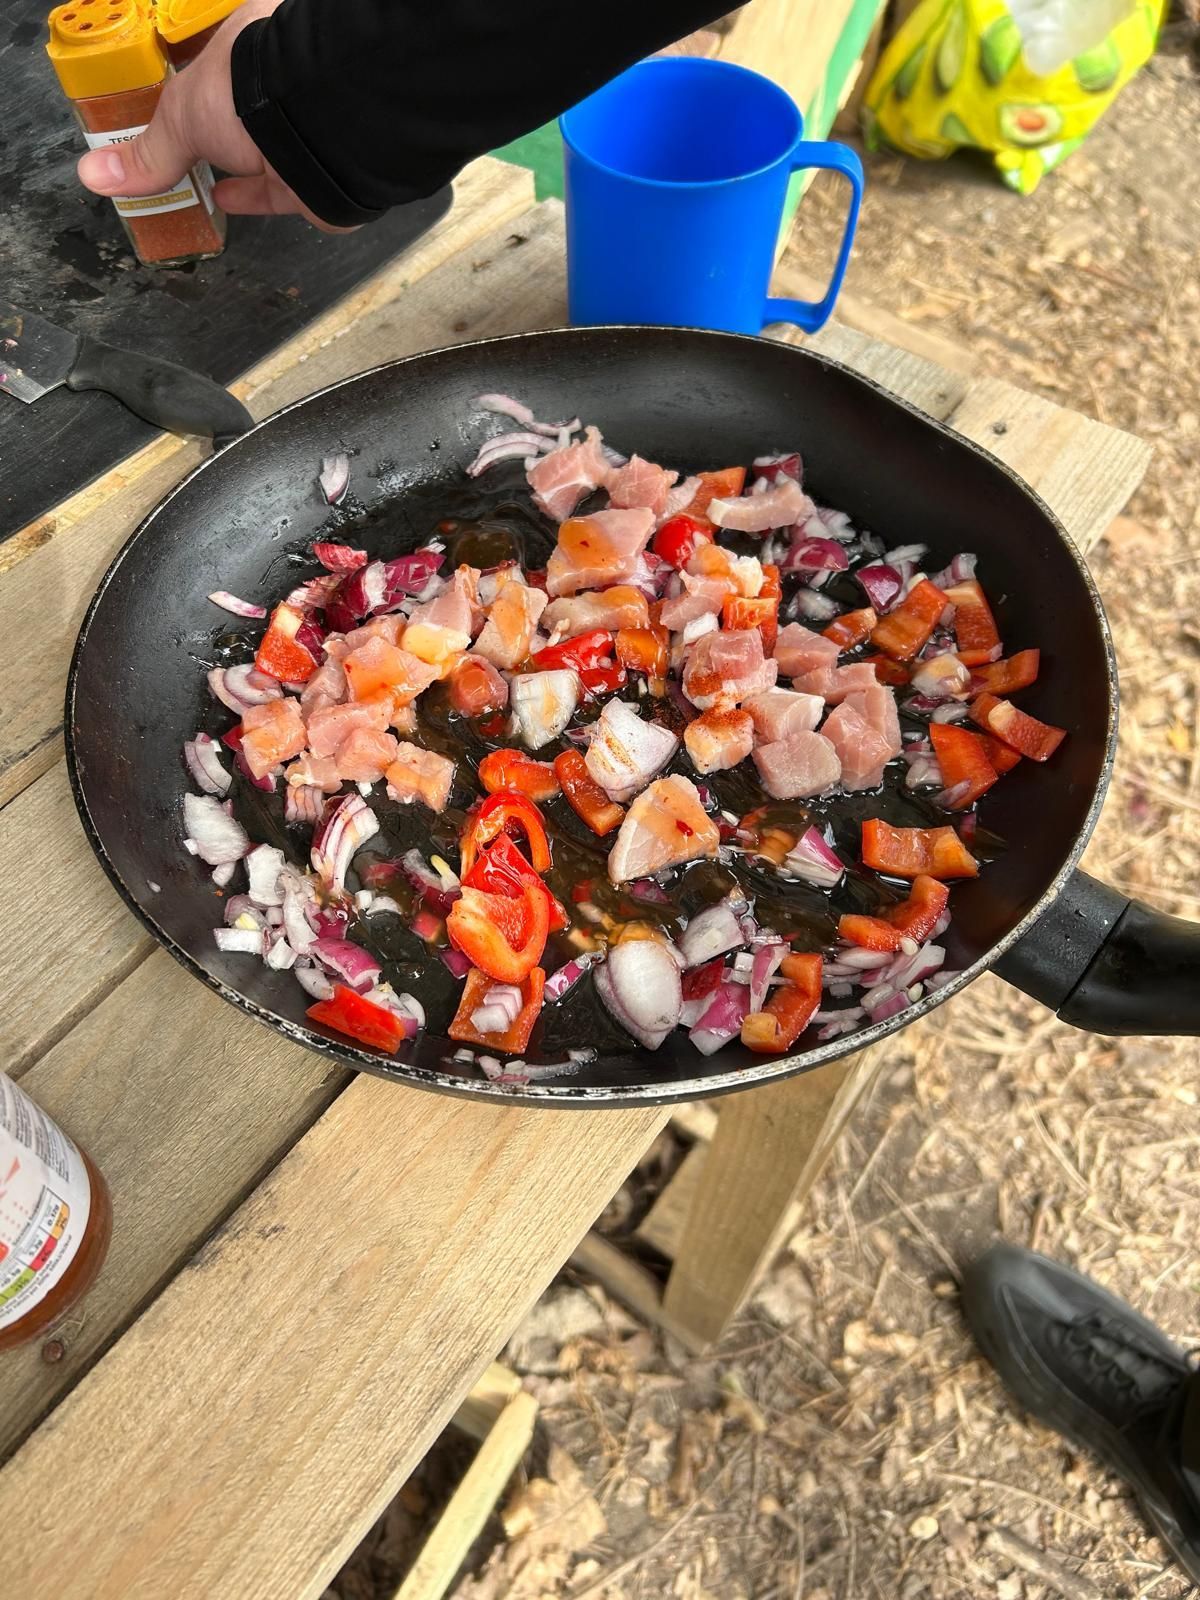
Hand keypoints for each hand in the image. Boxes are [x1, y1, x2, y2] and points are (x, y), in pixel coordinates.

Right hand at [76, 0, 353, 232]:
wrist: (320, 128)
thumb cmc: (252, 90)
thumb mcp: (182, 115)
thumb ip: (148, 150)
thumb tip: (97, 173)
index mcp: (250, 36)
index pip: (216, 51)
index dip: (195, 69)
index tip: (174, 87)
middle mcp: (282, 77)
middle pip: (243, 102)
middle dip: (217, 122)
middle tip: (189, 138)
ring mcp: (304, 124)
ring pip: (267, 144)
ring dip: (235, 162)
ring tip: (205, 174)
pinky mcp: (319, 170)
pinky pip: (281, 187)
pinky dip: (254, 197)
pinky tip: (227, 200)